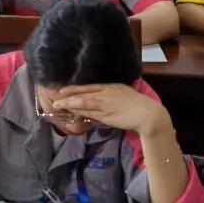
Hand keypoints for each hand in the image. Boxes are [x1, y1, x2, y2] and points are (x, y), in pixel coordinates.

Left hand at [52, 84, 169, 135]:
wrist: (147, 113)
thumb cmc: (138, 103)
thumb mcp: (123, 91)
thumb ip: (113, 92)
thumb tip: (104, 93)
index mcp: (109, 86)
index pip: (87, 87)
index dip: (74, 89)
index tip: (63, 90)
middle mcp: (104, 94)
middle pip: (82, 94)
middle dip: (68, 97)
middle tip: (56, 99)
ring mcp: (104, 104)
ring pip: (83, 104)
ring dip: (70, 105)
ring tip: (59, 106)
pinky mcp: (106, 116)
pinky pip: (90, 114)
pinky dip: (80, 113)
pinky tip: (73, 114)